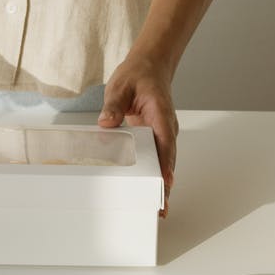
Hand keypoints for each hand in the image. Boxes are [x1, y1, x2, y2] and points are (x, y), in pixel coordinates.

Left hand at [97, 54, 177, 215]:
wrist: (150, 66)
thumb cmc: (137, 75)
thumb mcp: (121, 86)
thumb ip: (114, 105)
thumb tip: (107, 122)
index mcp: (160, 113)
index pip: (165, 141)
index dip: (165, 163)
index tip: (166, 181)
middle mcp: (166, 126)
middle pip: (168, 159)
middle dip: (165, 184)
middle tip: (161, 208)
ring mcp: (163, 133)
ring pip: (165, 162)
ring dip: (162, 183)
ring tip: (158, 208)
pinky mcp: (156, 136)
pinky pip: (157, 157)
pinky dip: (155, 174)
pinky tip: (150, 190)